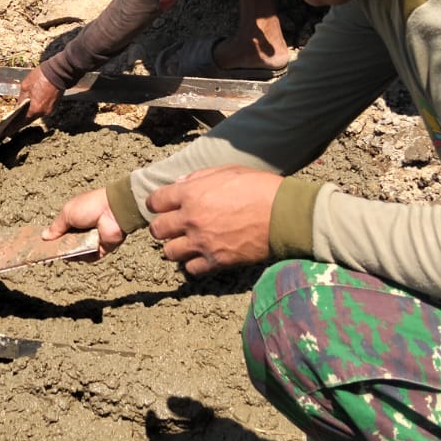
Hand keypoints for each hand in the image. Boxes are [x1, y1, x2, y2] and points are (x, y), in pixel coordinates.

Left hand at [18, 66, 62, 121]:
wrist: (58, 72)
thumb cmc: (41, 77)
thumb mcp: (26, 86)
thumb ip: (21, 98)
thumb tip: (18, 106)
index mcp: (36, 109)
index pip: (24, 121)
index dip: (16, 125)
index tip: (10, 128)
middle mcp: (44, 112)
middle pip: (31, 118)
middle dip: (23, 118)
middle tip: (15, 119)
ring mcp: (50, 109)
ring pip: (38, 113)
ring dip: (31, 112)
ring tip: (23, 110)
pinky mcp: (54, 104)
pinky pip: (43, 109)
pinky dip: (37, 107)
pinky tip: (33, 103)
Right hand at [44, 187, 126, 256]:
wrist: (113, 211)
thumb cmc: (89, 206)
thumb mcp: (67, 213)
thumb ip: (56, 227)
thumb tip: (44, 236)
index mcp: (75, 218)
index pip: (61, 231)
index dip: (53, 237)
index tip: (43, 244)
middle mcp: (83, 230)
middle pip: (68, 243)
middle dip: (60, 247)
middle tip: (52, 250)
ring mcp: (92, 240)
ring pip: (77, 252)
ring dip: (71, 251)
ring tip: (66, 249)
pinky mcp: (101, 249)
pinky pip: (88, 257)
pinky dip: (83, 256)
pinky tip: (77, 253)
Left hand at [146, 166, 281, 275]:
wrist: (284, 215)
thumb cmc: (260, 188)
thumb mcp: (228, 171)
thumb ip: (199, 177)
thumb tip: (179, 182)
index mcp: (192, 193)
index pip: (156, 201)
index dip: (156, 203)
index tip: (160, 205)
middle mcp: (191, 219)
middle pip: (157, 229)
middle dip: (161, 227)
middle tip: (172, 226)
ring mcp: (202, 242)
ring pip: (169, 252)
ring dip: (175, 247)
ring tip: (187, 243)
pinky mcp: (216, 261)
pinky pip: (191, 269)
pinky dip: (193, 264)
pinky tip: (202, 256)